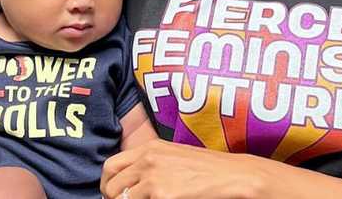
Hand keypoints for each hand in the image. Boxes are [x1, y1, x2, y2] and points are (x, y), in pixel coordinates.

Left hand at [101, 139, 272, 198]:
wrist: (234, 175)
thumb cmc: (207, 169)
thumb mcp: (174, 156)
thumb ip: (150, 164)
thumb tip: (132, 182)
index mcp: (149, 148)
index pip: (111, 166)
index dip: (108, 184)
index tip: (112, 195)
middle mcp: (147, 160)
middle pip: (112, 186)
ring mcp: (154, 178)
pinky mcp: (163, 195)